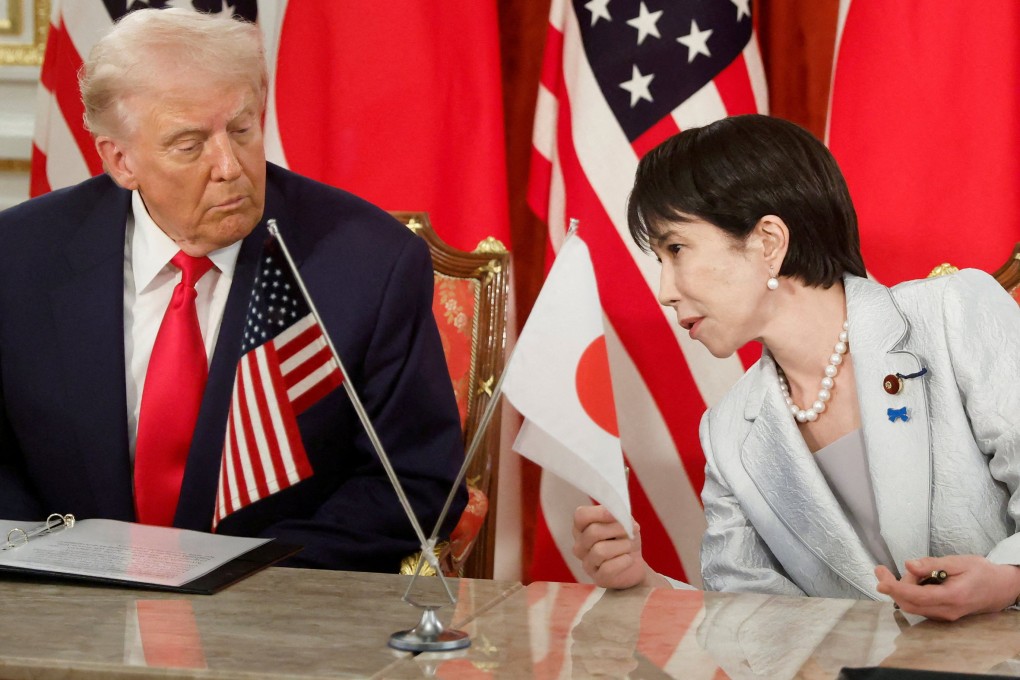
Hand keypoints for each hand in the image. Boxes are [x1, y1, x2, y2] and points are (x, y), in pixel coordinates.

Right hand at [572, 505, 653, 588]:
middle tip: (630, 532)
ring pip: (600, 550)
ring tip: (629, 547)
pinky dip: (624, 561)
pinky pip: (608, 568)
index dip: (600, 513)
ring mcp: (586, 563)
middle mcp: (580, 545)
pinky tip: (628, 559)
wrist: (635, 564)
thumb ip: (618, 515)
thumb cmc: (625, 539)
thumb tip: (615, 514)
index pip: (580, 516)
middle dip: (617, 529)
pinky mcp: (598, 578)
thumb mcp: (623, 522)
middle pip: (593, 532)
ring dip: (622, 546)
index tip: (617, 515)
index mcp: (582, 528)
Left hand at [875, 555, 1019, 620]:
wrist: (1000, 588)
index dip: (896, 589)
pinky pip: (920, 606)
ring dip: (901, 590)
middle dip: (892, 587)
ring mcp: (944, 616)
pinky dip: (911, 593)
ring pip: (913, 606)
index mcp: (952, 597)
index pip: (917, 597)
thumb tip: (909, 565)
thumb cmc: (981, 572)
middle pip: (909, 604)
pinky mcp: (942, 615)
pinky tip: (916, 581)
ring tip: (910, 572)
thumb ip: (932, 565)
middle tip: (881, 569)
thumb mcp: (958, 562)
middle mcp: (946, 611)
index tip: (880, 581)